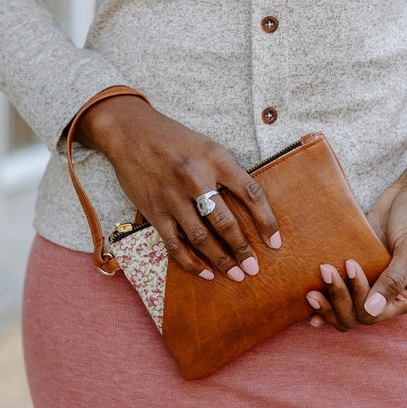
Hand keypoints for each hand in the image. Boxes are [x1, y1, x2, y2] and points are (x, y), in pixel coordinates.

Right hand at [74, 94, 282, 280]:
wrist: (131, 133)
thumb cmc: (175, 140)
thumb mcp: (208, 147)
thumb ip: (227, 173)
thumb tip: (248, 209)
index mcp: (216, 159)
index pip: (250, 193)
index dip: (266, 221)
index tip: (274, 242)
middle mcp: (196, 178)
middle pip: (226, 222)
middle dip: (243, 249)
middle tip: (254, 268)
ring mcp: (173, 196)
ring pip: (201, 238)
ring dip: (221, 260)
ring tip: (235, 274)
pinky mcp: (154, 210)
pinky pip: (175, 243)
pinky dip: (191, 262)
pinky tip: (205, 273)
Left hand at [304, 129, 406, 330]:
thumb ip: (393, 280)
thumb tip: (371, 309)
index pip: (374, 314)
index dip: (357, 297)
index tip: (349, 266)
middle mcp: (389, 297)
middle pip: (356, 317)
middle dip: (338, 301)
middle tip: (324, 272)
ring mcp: (372, 285)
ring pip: (346, 311)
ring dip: (328, 305)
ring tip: (310, 293)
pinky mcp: (359, 271)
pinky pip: (341, 292)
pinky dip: (327, 297)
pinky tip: (307, 298)